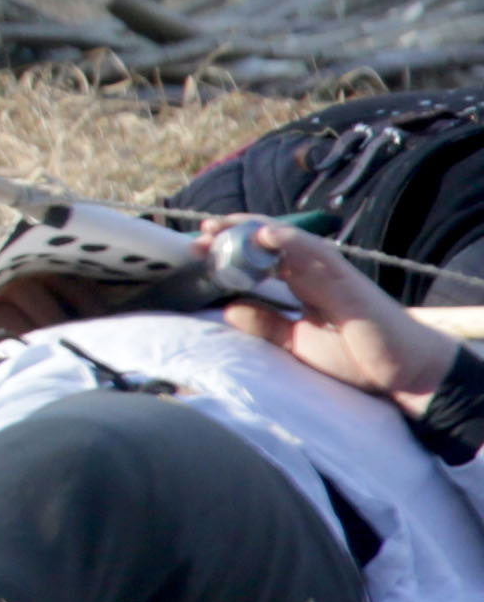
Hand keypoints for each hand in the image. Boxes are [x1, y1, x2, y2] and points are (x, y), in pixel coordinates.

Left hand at [211, 217, 458, 405]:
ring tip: (219, 228)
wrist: (404, 372)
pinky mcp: (346, 278)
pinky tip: (267, 234)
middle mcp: (310, 272)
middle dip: (230, 234)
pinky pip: (317, 252)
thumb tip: (229, 310)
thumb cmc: (356, 356)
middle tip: (199, 235)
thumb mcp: (297, 343)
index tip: (197, 250)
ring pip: (284, 239)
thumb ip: (267, 325)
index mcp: (298, 284)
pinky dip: (291, 240)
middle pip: (264, 242)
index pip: (256, 257)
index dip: (227, 250)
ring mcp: (328, 271)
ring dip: (249, 231)